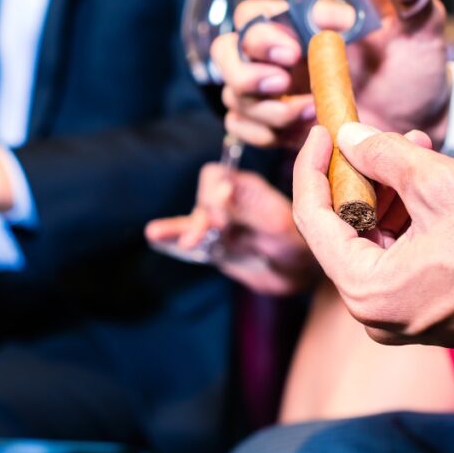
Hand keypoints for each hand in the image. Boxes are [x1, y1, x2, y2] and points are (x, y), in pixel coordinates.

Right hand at [145, 164, 317, 294]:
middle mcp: (228, 201)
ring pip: (190, 219)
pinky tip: (154, 235)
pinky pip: (185, 239)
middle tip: (206, 236)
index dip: (212, 192)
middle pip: (200, 198)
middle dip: (201, 216)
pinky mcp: (210, 246)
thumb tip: (220, 189)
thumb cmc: (298, 245)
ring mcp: (217, 224)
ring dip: (177, 227)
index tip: (220, 218)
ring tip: (156, 233)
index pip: (215, 176)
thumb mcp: (276, 225)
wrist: (299, 275)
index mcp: (245, 188)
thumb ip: (246, 209)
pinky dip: (170, 237)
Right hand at [212, 0, 448, 146]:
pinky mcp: (274, 125)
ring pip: (234, 97)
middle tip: (282, 84)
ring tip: (313, 113)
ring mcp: (271, 92)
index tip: (294, 51)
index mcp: (299, 23)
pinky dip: (261, 134)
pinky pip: (241, 128)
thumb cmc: (414, 64)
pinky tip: (298, 133)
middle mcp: (276, 55)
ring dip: (266, 110)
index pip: (252, 16)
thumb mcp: (419, 24)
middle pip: (226, 55)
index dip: (262, 34)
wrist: (420, 117)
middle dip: (246, 73)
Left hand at [292, 122, 453, 353]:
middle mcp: (374, 313)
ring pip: (372, 236)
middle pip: (341, 227)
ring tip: (413, 146)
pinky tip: (429, 177)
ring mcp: (401, 315)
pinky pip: (399, 253)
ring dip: (386, 189)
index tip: (322, 129)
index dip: (311, 166)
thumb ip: (384, 157)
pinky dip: (407, 214)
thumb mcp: (444, 187)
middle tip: (371, 133)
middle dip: (357, 173)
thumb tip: (347, 136)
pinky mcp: (427, 308)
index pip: (313, 218)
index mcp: (367, 291)